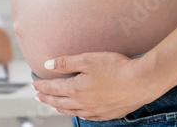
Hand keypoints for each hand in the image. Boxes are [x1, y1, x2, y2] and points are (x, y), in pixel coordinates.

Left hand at [32, 52, 156, 120]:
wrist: (142, 81)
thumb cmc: (116, 68)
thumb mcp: (87, 59)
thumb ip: (65, 63)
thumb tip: (47, 65)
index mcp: (76, 89)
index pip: (53, 88)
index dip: (42, 86)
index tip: (34, 85)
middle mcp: (83, 103)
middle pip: (59, 102)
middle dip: (47, 99)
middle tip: (37, 97)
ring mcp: (96, 110)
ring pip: (72, 111)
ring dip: (59, 108)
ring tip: (52, 106)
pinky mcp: (108, 114)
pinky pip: (87, 117)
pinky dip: (77, 114)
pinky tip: (77, 112)